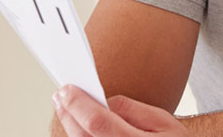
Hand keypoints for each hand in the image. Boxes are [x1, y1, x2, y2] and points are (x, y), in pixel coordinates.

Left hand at [53, 85, 188, 136]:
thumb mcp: (162, 120)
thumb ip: (130, 109)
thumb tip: (103, 101)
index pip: (97, 121)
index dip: (78, 104)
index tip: (67, 90)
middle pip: (82, 136)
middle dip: (68, 113)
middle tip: (60, 96)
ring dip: (70, 126)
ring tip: (65, 108)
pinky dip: (79, 136)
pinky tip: (77, 126)